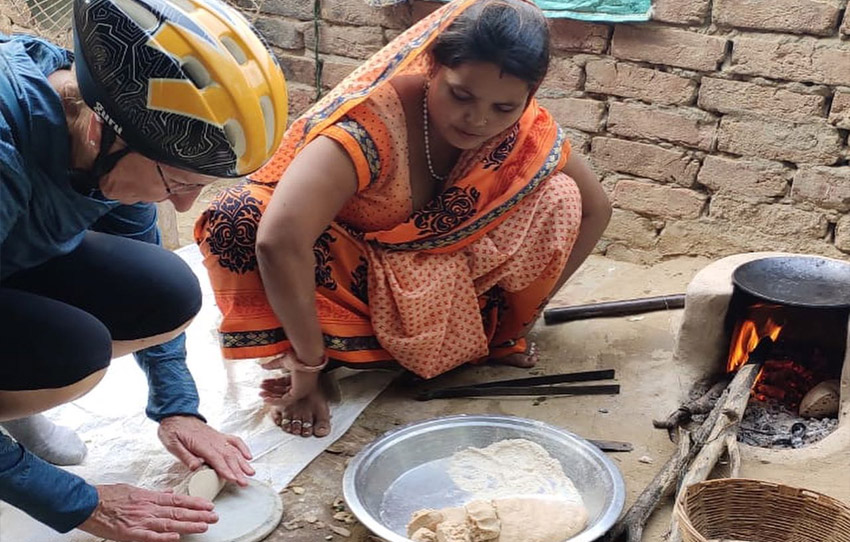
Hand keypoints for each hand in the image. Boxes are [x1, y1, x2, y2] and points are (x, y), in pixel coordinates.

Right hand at [78, 483, 216, 541]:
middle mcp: (148, 508)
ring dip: (188, 524)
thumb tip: (170, 493)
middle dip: (198, 515)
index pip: (178, 500)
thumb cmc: (109, 496)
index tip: (209, 506)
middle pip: (178, 511)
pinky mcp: (129, 532)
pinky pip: (149, 536)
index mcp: (150, 498)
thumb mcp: (135, 489)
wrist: (88, 502)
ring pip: (169, 523)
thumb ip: (154, 493)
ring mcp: (140, 520)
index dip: (195, 503)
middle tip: (214, 517)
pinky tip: (176, 537)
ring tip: (204, 526)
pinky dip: (163, 537)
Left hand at [158, 416, 253, 485]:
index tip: (233, 479)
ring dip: (243, 462)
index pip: (216, 459)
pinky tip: (248, 456)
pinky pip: (235, 441)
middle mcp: (213, 440)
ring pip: (234, 450)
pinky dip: (243, 448)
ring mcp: (218, 437)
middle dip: (238, 471)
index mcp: (201, 444)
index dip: (225, 470)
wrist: (176, 414)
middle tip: (244, 482)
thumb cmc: (173, 430)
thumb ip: (185, 456)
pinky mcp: (219, 436)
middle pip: (228, 457)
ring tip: (250, 473)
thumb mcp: (172, 444)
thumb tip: (196, 468)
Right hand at [259, 352, 319, 405]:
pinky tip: (266, 399)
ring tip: (261, 393)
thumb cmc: (299, 356)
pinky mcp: (298, 394)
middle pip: (284, 390)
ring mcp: (301, 391)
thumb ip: (274, 365)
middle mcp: (302, 385)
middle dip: (271, 390)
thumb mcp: (284, 361)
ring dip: (271, 396)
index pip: (285, 383)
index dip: (273, 383)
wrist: (305, 357)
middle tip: (261, 389)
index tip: (264, 381)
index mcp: (300, 377)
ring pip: (283, 396)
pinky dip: (275, 401)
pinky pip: (285, 401)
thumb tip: (263, 366)